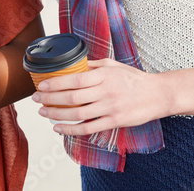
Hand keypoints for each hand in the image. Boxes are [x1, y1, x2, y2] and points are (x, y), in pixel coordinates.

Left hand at [30, 59, 168, 135]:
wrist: (157, 94)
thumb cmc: (134, 78)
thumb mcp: (114, 65)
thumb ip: (93, 65)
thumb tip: (74, 63)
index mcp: (104, 75)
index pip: (74, 79)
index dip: (55, 84)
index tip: (41, 85)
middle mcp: (106, 91)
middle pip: (72, 97)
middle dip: (50, 99)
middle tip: (36, 100)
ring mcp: (110, 108)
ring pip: (77, 114)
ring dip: (57, 115)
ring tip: (44, 112)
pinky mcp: (114, 121)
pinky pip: (88, 128)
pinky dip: (71, 130)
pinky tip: (59, 128)